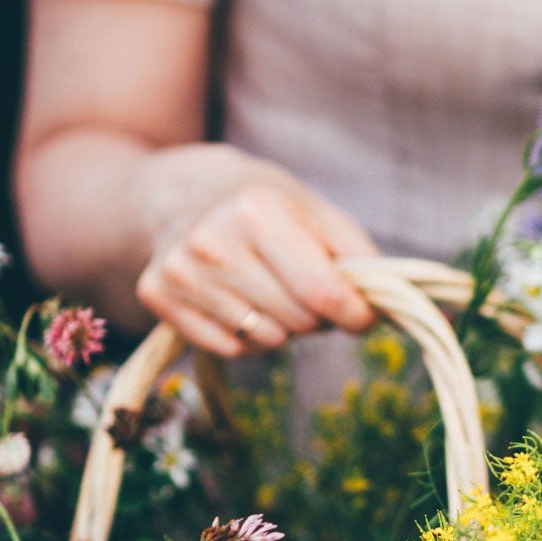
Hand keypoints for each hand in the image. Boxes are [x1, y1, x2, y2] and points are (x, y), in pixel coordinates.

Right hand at [135, 148, 380, 356]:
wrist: (184, 191)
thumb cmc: (265, 203)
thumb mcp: (317, 212)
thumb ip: (358, 257)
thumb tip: (384, 308)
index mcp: (257, 210)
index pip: (323, 293)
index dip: (354, 313)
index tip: (362, 313)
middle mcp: (212, 241)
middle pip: (298, 321)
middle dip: (315, 314)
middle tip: (303, 287)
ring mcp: (181, 272)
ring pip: (265, 341)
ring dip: (280, 325)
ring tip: (266, 287)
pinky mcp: (157, 296)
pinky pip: (229, 349)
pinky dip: (245, 336)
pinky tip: (236, 300)